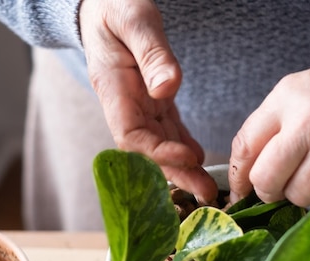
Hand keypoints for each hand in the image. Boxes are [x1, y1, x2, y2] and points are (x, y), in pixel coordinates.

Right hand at [78, 0, 217, 202]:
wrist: (103, 5)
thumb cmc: (115, 5)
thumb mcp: (134, 19)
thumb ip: (151, 53)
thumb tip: (168, 88)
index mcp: (114, 89)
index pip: (131, 136)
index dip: (157, 152)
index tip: (187, 156)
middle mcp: (124, 104)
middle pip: (148, 150)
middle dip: (175, 172)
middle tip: (204, 192)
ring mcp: (138, 105)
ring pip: (160, 144)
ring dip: (182, 167)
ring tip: (207, 187)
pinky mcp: (151, 101)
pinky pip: (167, 130)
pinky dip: (183, 146)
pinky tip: (199, 160)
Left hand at [228, 64, 309, 209]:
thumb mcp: (289, 96)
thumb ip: (262, 131)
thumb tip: (241, 184)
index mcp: (285, 100)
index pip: (245, 148)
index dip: (238, 178)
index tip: (241, 191)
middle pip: (267, 179)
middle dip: (269, 190)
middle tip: (280, 185)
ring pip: (299, 196)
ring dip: (302, 193)